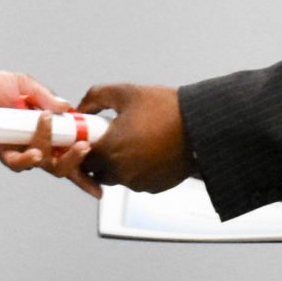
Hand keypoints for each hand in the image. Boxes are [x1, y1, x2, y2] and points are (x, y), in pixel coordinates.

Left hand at [0, 67, 97, 196]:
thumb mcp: (25, 85)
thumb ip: (47, 96)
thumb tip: (67, 109)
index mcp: (42, 127)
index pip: (66, 147)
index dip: (83, 161)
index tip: (100, 175)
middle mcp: (31, 141)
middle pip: (60, 162)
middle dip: (76, 161)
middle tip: (85, 149)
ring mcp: (15, 147)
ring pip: (42, 163)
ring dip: (56, 155)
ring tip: (62, 139)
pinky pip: (16, 162)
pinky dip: (28, 159)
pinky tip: (36, 152)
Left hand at [78, 83, 195, 193]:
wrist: (200, 125)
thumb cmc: (166, 108)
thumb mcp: (125, 93)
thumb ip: (94, 97)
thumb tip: (80, 108)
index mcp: (110, 149)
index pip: (82, 157)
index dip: (85, 145)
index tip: (93, 135)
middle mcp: (122, 172)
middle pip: (98, 170)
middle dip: (101, 156)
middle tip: (114, 138)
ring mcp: (139, 183)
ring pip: (118, 177)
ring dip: (120, 164)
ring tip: (136, 141)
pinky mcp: (154, 188)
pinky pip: (137, 181)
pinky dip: (139, 170)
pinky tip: (150, 151)